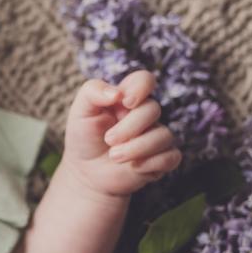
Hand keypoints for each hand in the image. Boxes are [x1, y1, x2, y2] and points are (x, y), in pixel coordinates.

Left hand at [63, 70, 181, 198]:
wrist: (85, 172)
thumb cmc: (84, 138)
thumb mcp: (80, 112)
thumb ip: (91, 92)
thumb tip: (117, 93)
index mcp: (127, 99)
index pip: (144, 80)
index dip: (140, 87)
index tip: (125, 102)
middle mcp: (145, 115)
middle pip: (153, 109)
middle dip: (129, 127)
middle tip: (108, 139)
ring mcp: (156, 136)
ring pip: (164, 136)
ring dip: (136, 148)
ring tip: (114, 156)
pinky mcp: (162, 159)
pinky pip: (171, 157)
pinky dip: (151, 163)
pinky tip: (134, 167)